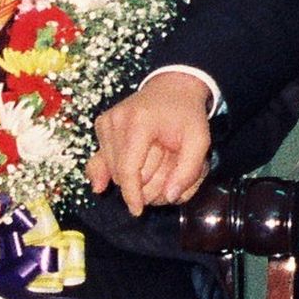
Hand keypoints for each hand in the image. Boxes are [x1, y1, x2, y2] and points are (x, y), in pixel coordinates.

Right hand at [93, 75, 214, 214]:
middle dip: (140, 183)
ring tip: (153, 159)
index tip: (138, 211)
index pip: (128, 170)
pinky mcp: (102, 125)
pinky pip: (99, 160)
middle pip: (120, 173)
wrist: (173, 87)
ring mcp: (106, 122)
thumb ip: (188, 171)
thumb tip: (169, 196)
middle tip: (164, 170)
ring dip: (131, 175)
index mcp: (140, 123)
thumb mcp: (199, 141)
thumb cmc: (187, 115)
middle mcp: (117, 121)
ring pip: (111, 170)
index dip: (132, 195)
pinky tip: (101, 185)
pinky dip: (105, 172)